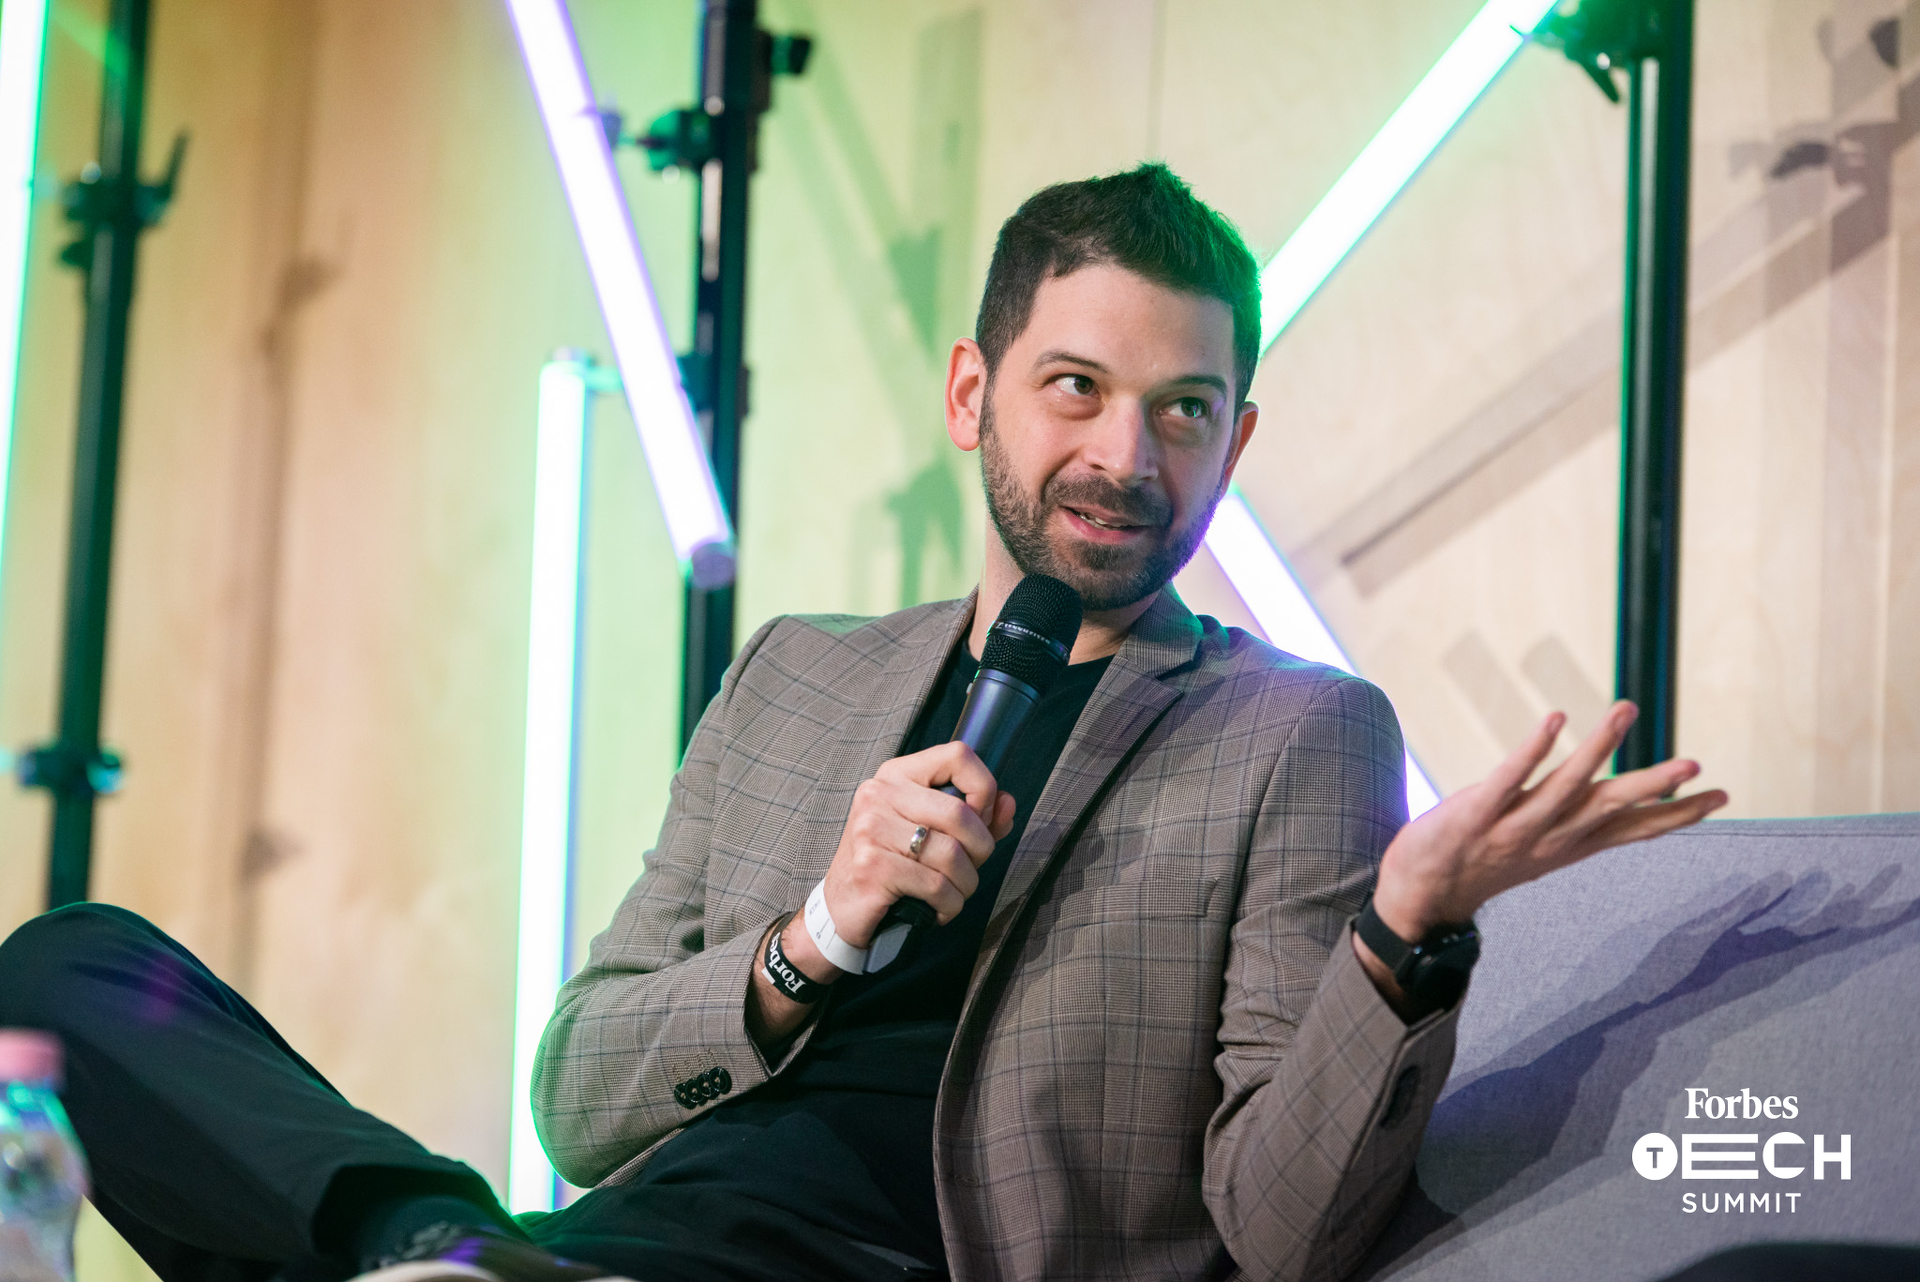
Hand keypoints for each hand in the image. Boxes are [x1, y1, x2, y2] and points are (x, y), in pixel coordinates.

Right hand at [810, 742, 1016, 954]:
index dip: (985, 788)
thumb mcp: (933, 833)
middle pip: (960, 813)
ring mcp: (872, 829)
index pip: (958, 756)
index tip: (983, 820)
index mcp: (897, 775)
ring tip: (953, 893)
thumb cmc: (891, 865)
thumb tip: (1008, 804)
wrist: (841, 908)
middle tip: (970, 870)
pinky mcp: (872, 867)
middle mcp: (880, 793)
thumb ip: (976, 817)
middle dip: (980, 850)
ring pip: (952, 855)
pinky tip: (938, 910)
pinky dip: (949, 905)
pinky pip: (937, 886)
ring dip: (965, 884)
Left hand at [1370, 701, 1729, 945]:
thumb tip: (1616, 804)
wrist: (1418, 896)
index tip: (1721, 797)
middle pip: (1610, 809)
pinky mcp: (1473, 815)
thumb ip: (1578, 825)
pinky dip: (1533, 750)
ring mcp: (1512, 828)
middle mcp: (1548, 839)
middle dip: (1654, 788)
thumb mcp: (1541, 850)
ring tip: (1626, 711)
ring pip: (1564, 787)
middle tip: (1695, 765)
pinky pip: (1507, 780)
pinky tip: (1554, 719)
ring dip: (1597, 749)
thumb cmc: (1481, 863)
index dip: (1676, 814)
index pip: (1633, 831)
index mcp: (1569, 846)